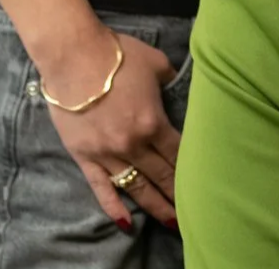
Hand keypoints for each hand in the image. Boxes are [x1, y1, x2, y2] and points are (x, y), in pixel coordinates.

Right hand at [40, 31, 181, 231]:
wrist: (75, 56)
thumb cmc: (118, 55)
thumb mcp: (156, 62)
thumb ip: (171, 79)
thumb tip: (179, 85)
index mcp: (152, 122)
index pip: (177, 153)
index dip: (192, 168)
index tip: (204, 182)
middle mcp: (133, 144)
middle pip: (161, 175)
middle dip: (178, 194)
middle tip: (194, 210)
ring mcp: (108, 154)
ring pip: (136, 188)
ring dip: (155, 206)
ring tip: (171, 221)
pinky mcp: (85, 158)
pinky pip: (101, 188)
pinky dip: (114, 207)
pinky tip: (126, 222)